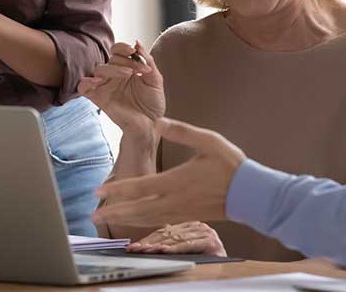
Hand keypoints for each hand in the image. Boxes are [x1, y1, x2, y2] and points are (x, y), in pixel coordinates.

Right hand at [78, 41, 164, 138]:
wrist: (151, 125)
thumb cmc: (153, 104)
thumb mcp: (155, 79)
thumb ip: (148, 61)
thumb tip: (137, 43)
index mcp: (126, 68)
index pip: (117, 50)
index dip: (123, 47)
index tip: (133, 51)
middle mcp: (114, 75)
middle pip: (110, 58)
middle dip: (125, 60)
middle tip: (137, 70)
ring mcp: (105, 86)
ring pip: (99, 69)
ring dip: (113, 69)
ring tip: (128, 75)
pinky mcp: (98, 98)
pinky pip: (83, 87)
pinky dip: (86, 82)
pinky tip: (98, 82)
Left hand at [92, 118, 245, 226]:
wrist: (251, 194)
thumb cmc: (231, 165)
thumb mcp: (208, 140)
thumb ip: (182, 131)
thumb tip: (159, 122)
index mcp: (177, 180)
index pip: (140, 187)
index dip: (118, 190)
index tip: (99, 191)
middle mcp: (175, 199)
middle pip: (137, 208)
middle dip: (114, 210)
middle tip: (93, 213)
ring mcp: (180, 211)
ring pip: (146, 218)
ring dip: (124, 218)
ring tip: (106, 219)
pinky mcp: (186, 216)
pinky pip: (157, 221)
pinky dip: (141, 222)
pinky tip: (133, 221)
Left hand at [127, 221, 225, 255]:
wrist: (231, 271)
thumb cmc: (210, 262)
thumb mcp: (189, 250)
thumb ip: (176, 243)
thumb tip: (153, 241)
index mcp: (193, 226)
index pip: (165, 231)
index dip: (148, 239)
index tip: (134, 245)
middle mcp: (200, 227)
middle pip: (168, 234)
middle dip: (149, 243)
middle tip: (134, 249)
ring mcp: (206, 233)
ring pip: (175, 239)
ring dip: (157, 246)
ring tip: (143, 251)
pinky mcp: (211, 242)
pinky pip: (188, 245)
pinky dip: (174, 248)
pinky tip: (163, 251)